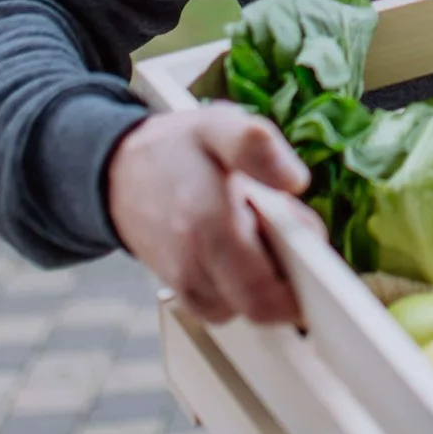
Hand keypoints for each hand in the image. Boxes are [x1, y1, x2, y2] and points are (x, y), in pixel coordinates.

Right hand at [108, 106, 316, 325]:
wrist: (118, 172)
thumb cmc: (176, 149)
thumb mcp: (218, 125)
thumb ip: (255, 145)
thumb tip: (296, 181)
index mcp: (209, 225)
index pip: (264, 293)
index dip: (302, 284)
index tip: (314, 254)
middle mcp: (194, 264)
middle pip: (260, 308)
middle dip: (288, 280)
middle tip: (290, 236)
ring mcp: (185, 283)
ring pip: (245, 307)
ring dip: (264, 279)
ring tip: (258, 233)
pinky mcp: (183, 290)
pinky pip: (225, 305)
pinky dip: (241, 285)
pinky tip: (240, 248)